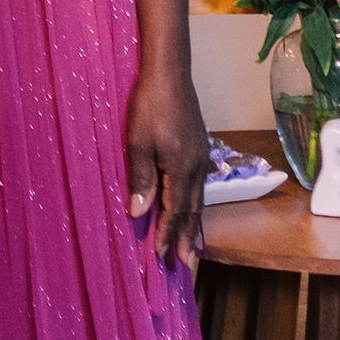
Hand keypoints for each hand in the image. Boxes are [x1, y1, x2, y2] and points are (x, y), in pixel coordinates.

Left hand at [125, 67, 209, 271]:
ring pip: (199, 200)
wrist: (170, 74)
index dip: (166, 234)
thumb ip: (141, 179)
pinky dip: (195, 205)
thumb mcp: (137, 143)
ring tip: (190, 246)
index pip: (175, 211)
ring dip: (192, 224)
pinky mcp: (200, 149)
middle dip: (186, 238)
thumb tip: (138, 213)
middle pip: (192, 211)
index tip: (159, 255)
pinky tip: (191, 208)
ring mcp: (202, 158)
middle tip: (185, 265)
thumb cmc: (149, 106)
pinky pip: (199, 186)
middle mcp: (198, 168)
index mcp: (182, 169)